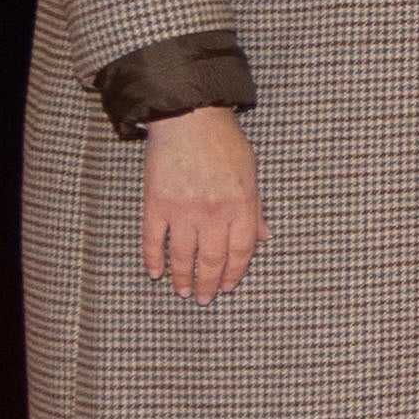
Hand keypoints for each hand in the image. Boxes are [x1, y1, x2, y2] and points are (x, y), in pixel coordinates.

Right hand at [142, 108, 263, 301]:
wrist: (190, 119)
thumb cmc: (225, 144)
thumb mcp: (252, 174)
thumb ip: (256, 209)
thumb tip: (264, 238)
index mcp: (241, 205)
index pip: (241, 251)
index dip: (236, 273)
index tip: (230, 286)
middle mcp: (213, 212)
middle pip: (213, 259)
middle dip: (209, 283)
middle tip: (204, 299)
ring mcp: (183, 210)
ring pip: (183, 255)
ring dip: (183, 277)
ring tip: (182, 291)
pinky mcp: (156, 204)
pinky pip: (153, 239)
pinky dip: (153, 258)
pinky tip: (156, 273)